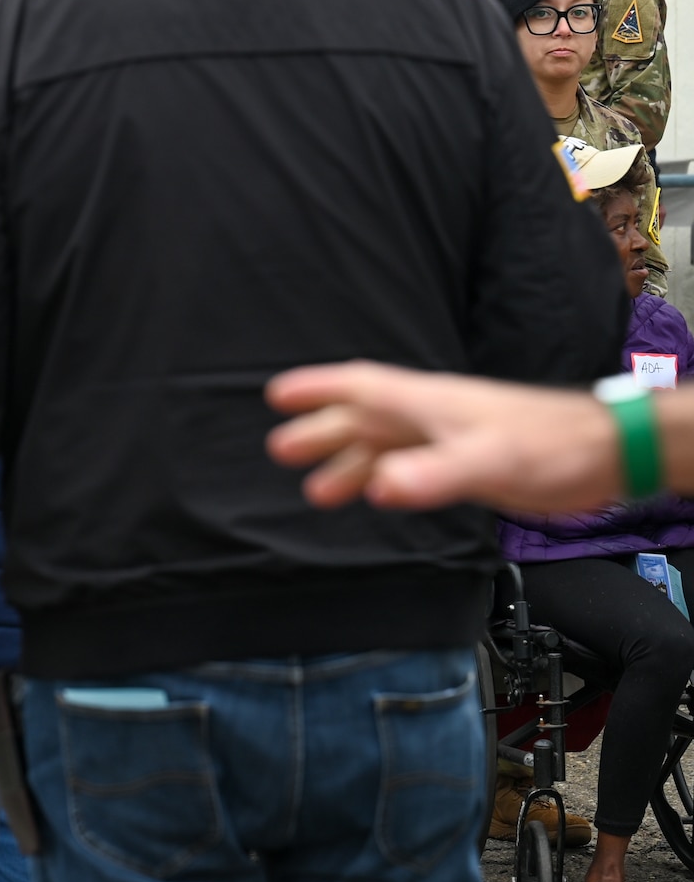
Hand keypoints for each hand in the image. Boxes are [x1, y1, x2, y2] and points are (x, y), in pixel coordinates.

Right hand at [265, 360, 622, 513]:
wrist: (605, 453)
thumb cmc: (551, 446)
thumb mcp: (489, 460)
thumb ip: (434, 474)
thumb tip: (381, 488)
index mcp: (427, 404)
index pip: (360, 388)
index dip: (316, 389)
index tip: (276, 395)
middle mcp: (431, 416)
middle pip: (363, 418)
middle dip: (321, 431)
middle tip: (281, 450)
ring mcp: (448, 438)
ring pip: (385, 446)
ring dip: (349, 463)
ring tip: (318, 490)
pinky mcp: (465, 462)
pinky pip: (409, 465)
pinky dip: (384, 478)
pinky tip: (377, 494)